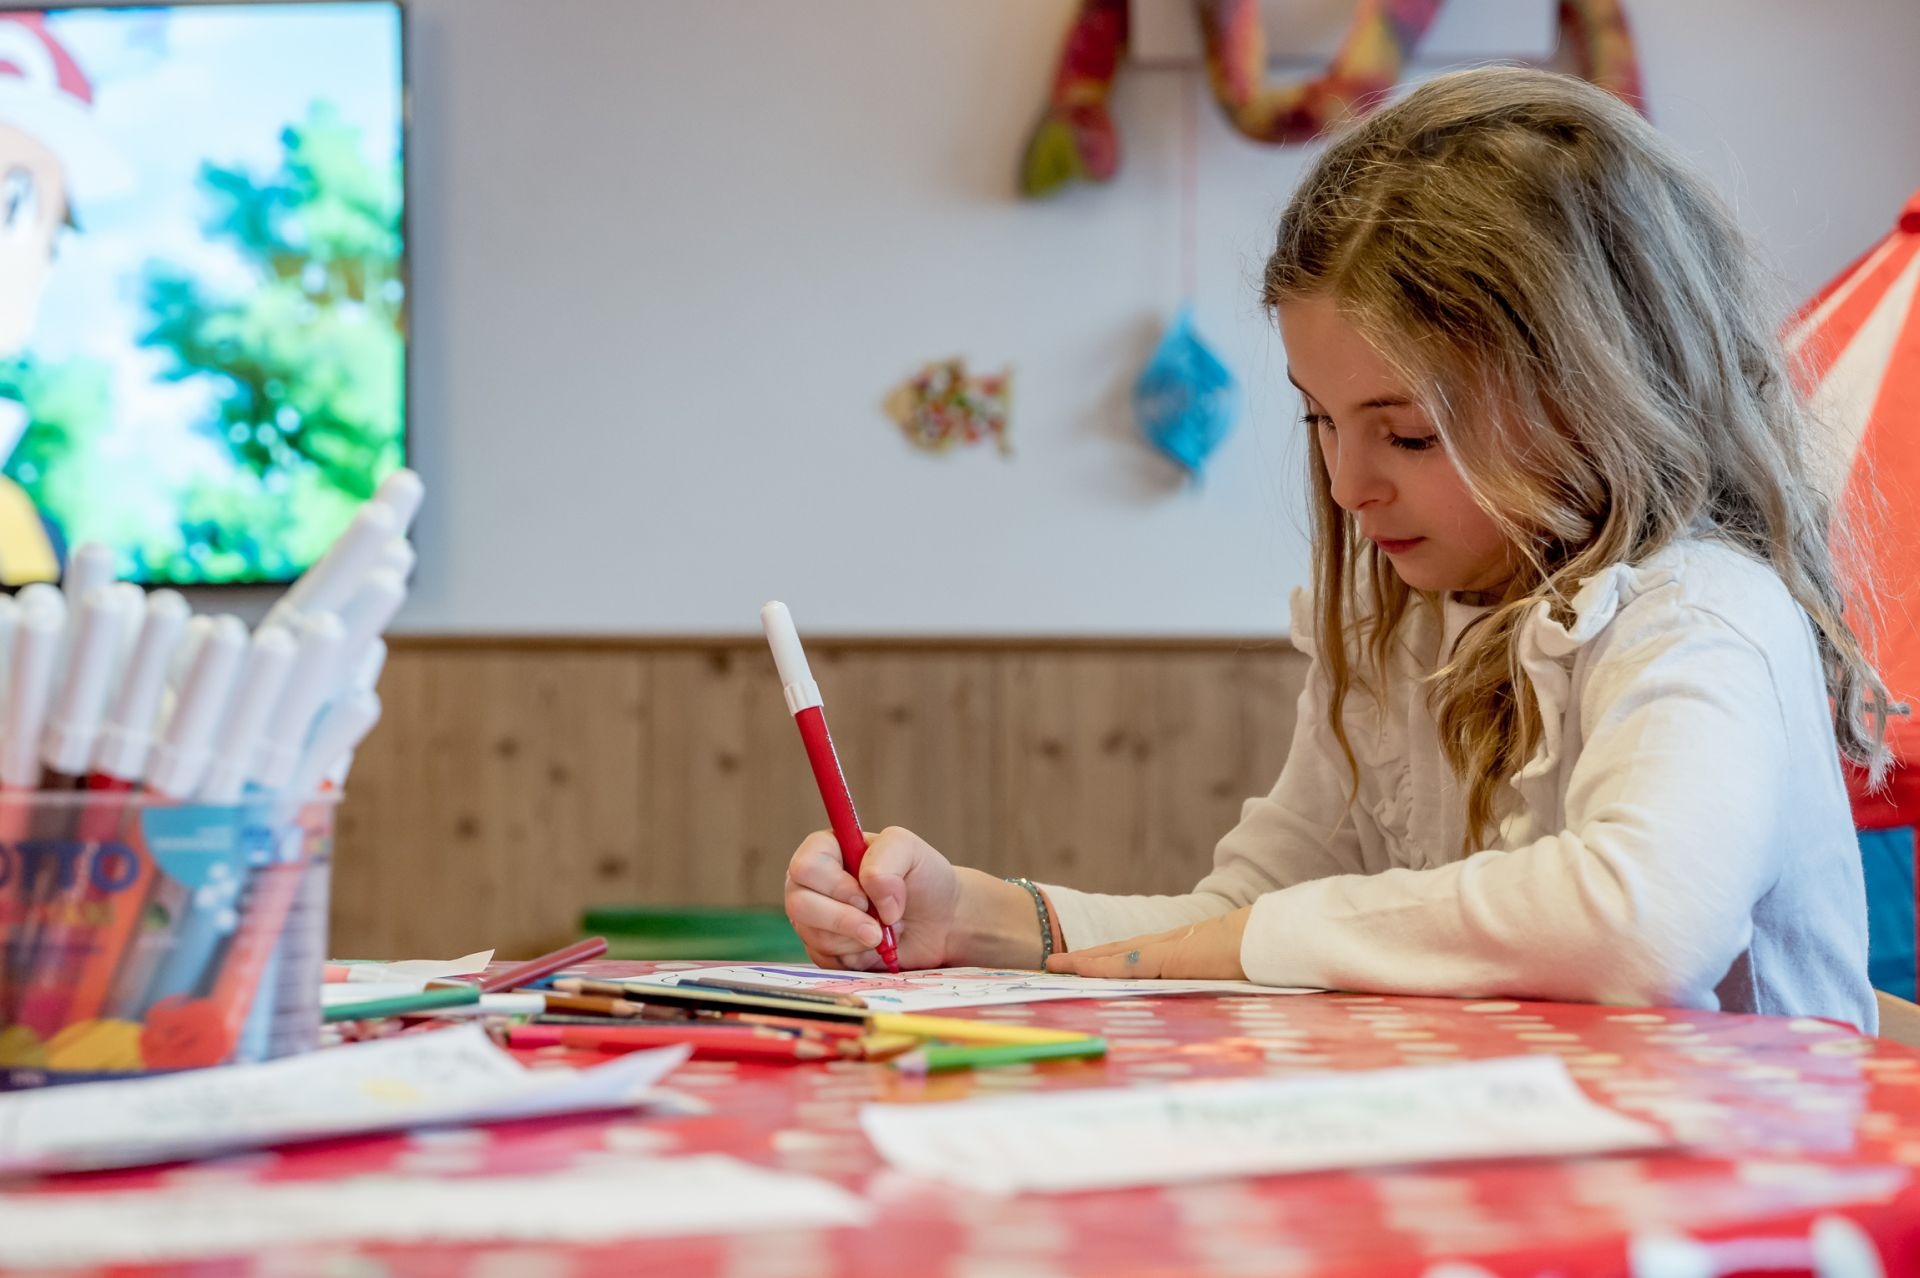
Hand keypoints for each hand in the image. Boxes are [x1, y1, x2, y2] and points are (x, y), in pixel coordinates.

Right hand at [783, 826, 958, 970]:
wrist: (940, 922)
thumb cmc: (922, 878)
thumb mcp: (910, 849)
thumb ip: (886, 858)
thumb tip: (868, 895)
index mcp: (826, 850)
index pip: (805, 866)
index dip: (834, 885)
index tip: (865, 894)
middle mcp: (812, 883)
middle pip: (798, 903)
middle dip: (842, 918)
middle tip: (877, 924)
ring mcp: (814, 918)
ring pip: (811, 934)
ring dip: (854, 937)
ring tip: (881, 932)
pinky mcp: (823, 949)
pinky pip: (823, 959)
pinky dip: (854, 955)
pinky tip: (873, 946)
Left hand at [1043, 907, 1250, 979]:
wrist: (1275, 939)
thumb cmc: (1261, 956)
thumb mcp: (1234, 974)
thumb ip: (1219, 982)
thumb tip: (1221, 998)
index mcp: (1184, 950)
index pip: (1136, 953)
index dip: (1108, 958)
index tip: (1085, 963)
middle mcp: (1169, 944)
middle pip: (1117, 950)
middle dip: (1085, 958)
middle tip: (1054, 963)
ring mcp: (1168, 948)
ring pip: (1115, 955)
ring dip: (1083, 960)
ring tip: (1054, 965)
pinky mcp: (1169, 957)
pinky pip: (1127, 964)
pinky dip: (1099, 966)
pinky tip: (1077, 968)